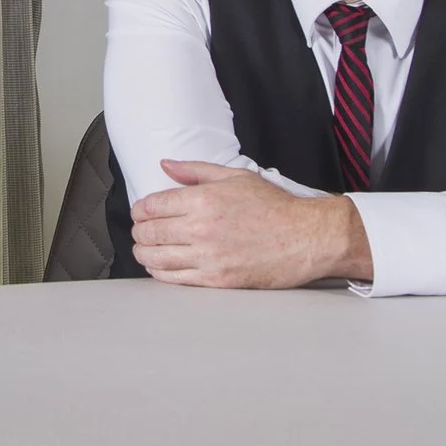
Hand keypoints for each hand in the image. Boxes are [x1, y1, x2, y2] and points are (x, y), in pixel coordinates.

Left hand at [130, 160, 372, 289]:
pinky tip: (160, 268)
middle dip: (140, 231)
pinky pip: (175, 279)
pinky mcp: (216, 280)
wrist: (306, 238)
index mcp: (204, 199)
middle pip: (149, 232)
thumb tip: (166, 165)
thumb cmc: (275, 207)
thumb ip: (196, 170)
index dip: (140, 210)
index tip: (141, 212)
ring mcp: (208, 257)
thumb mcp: (236, 177)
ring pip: (156, 259)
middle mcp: (201, 228)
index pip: (152, 205)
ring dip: (144, 254)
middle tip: (141, 231)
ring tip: (145, 250)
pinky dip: (160, 274)